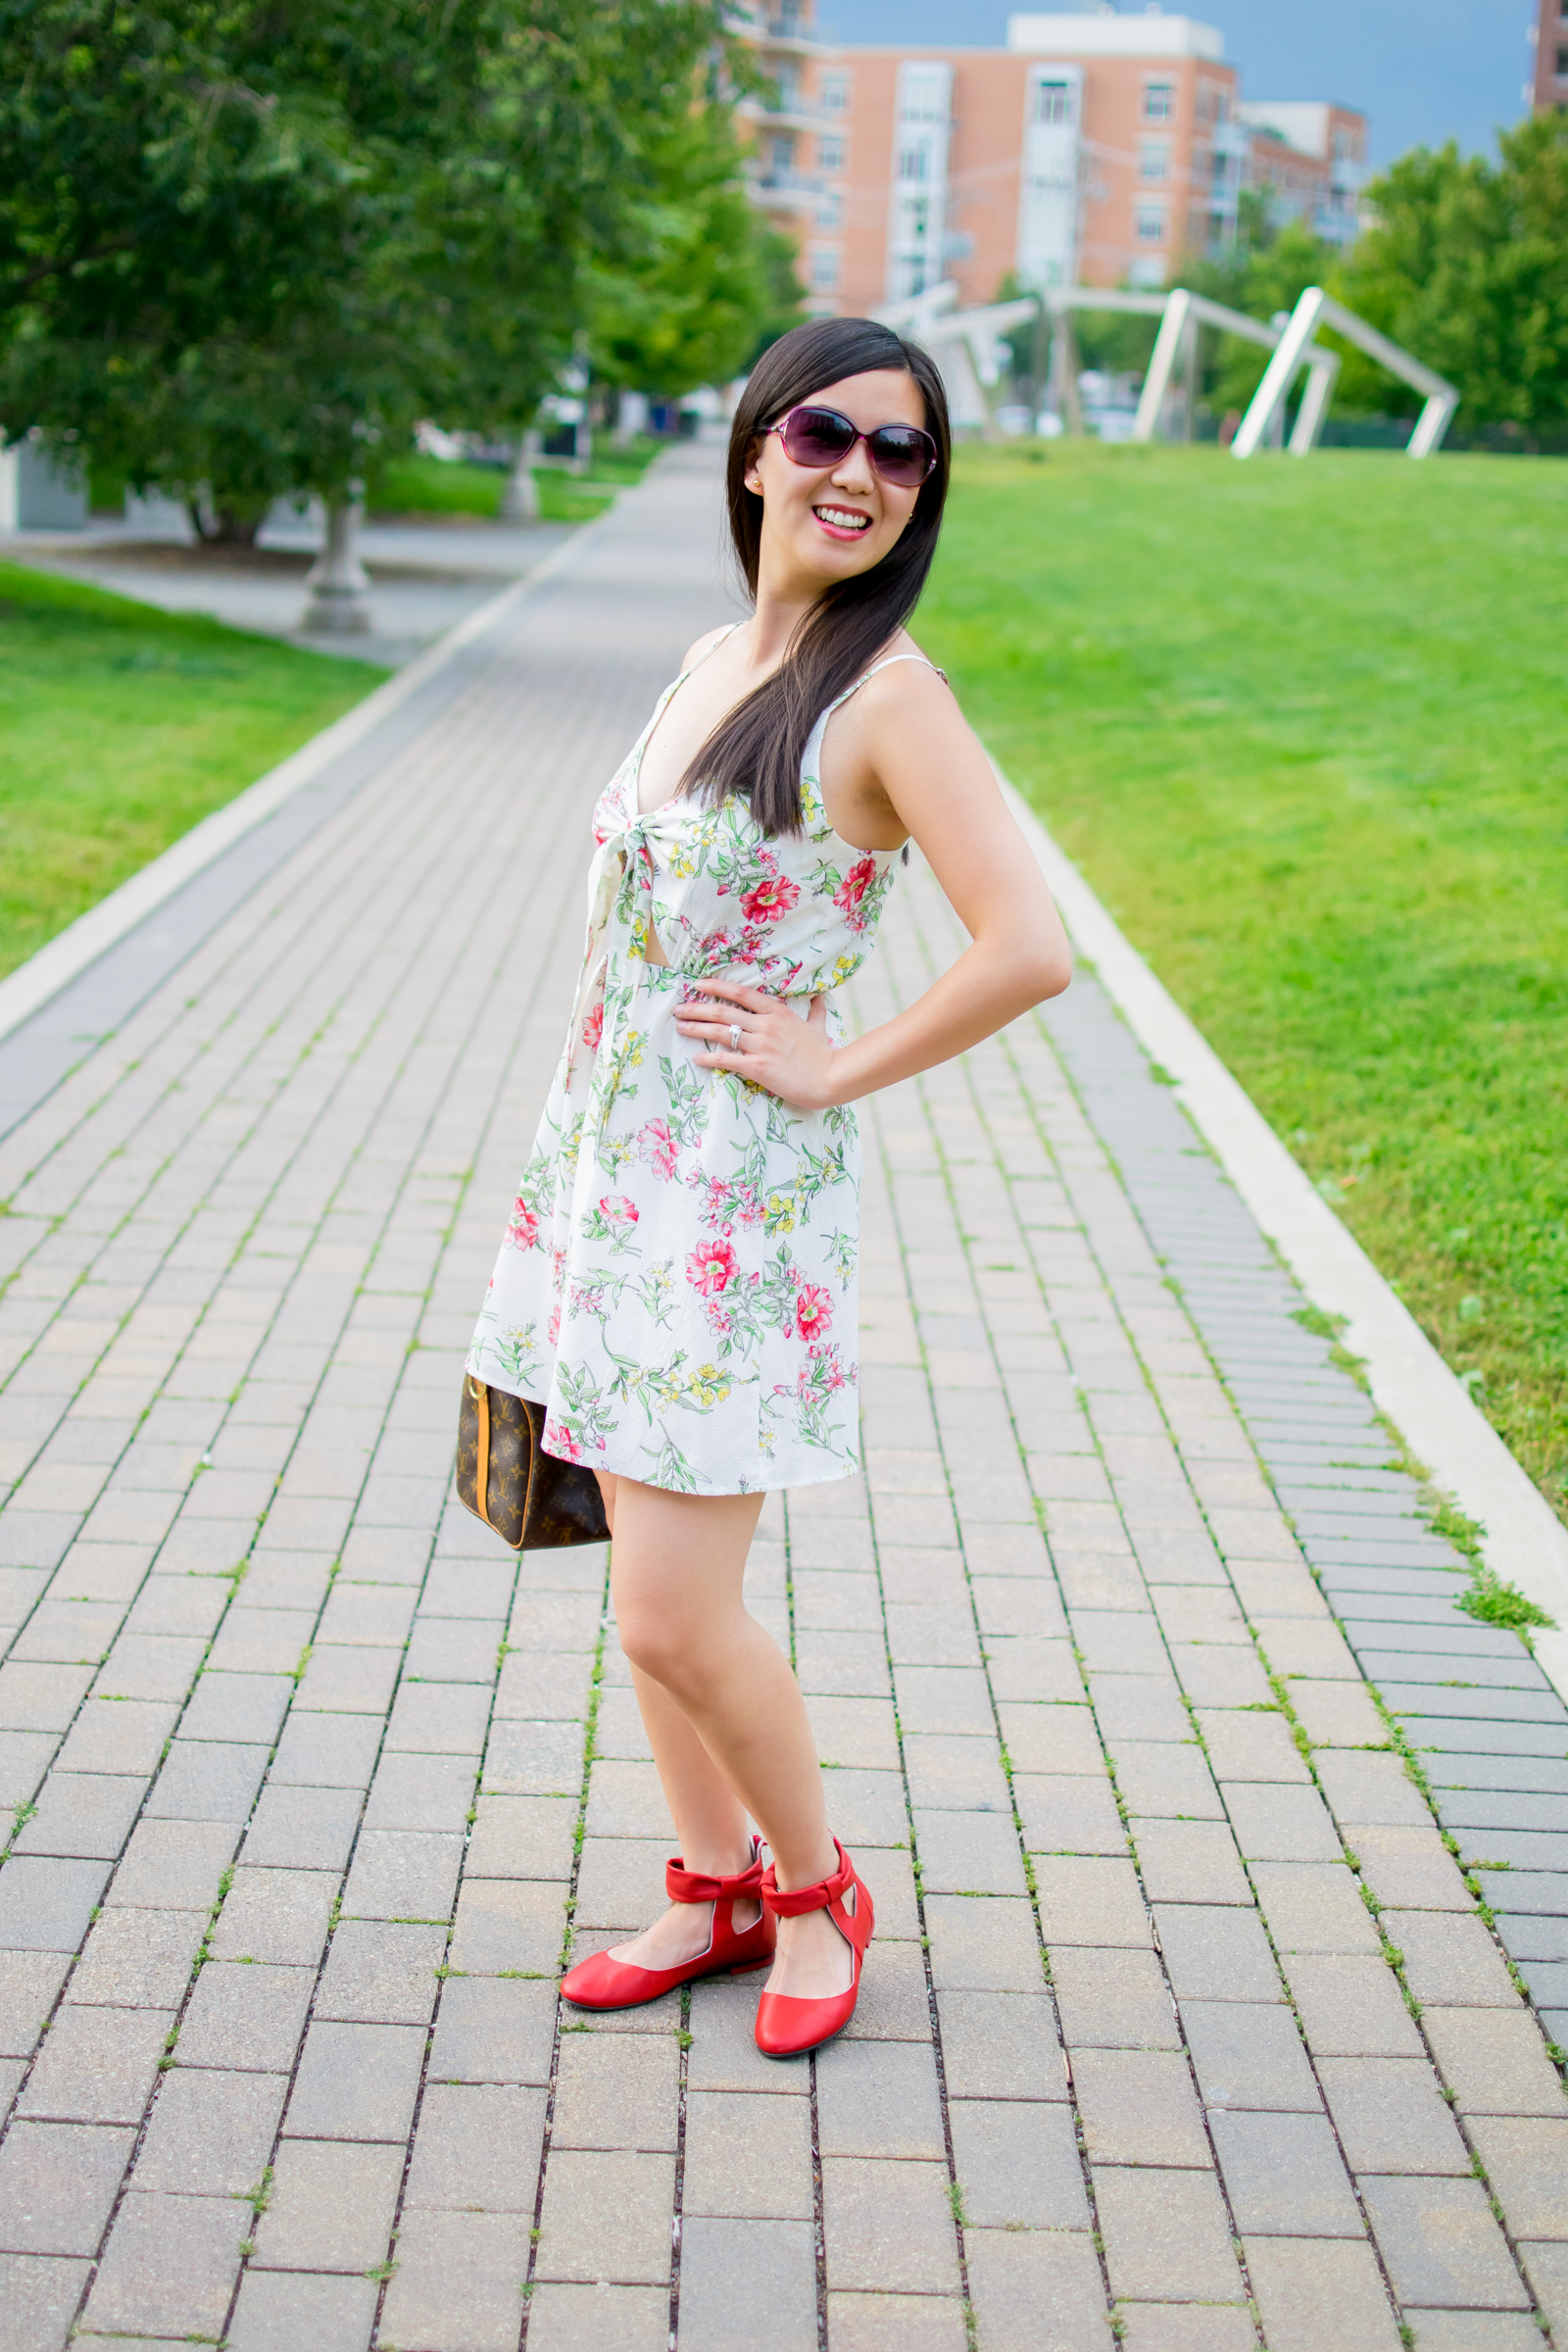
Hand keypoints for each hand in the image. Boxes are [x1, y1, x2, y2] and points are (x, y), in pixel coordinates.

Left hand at [676, 978, 841, 1111]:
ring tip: (680, 1027)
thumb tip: (820, 997)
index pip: (740, 993)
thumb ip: (815, 1011)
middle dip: (696, 1008)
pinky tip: (696, 1058)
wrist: (830, 1078)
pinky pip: (727, 1059)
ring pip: (721, 1032)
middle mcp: (765, 1025)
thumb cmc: (823, 1054)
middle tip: (678, 1009)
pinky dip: (709, 1058)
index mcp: (777, 1012)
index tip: (697, 984)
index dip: (716, 986)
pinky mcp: (758, 1067)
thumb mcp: (818, 1026)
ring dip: (696, 1028)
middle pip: (723, 1011)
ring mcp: (761, 1046)